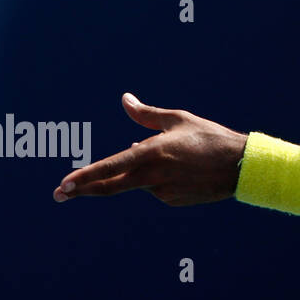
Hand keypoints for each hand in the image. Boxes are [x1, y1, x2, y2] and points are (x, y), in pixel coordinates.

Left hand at [54, 93, 247, 206]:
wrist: (240, 166)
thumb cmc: (210, 137)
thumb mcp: (178, 120)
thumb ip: (146, 114)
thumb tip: (125, 99)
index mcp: (152, 153)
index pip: (110, 167)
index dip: (84, 176)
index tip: (63, 185)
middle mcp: (153, 176)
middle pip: (110, 186)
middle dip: (82, 190)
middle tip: (58, 194)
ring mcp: (163, 192)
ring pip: (141, 182)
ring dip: (144, 172)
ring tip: (178, 157)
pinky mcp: (172, 201)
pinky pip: (158, 190)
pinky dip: (161, 180)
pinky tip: (185, 170)